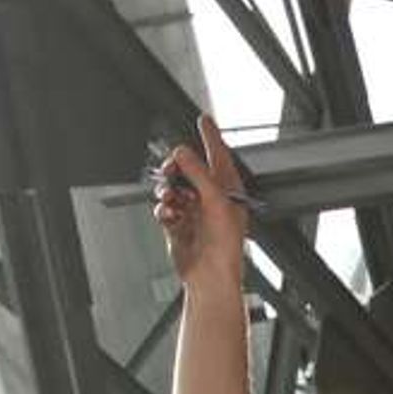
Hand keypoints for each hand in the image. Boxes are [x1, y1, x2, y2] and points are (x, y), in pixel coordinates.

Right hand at [151, 115, 249, 285]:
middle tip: (171, 168)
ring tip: (171, 199)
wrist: (210, 276)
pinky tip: (170, 217)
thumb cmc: (225, 245)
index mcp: (228, 190)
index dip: (210, 135)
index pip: (218, 154)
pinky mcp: (178, 224)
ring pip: (173, 187)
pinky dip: (164, 209)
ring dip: (168, 190)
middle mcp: (211, 198)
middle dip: (177, 167)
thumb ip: (198, 173)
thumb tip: (182, 152)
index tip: (203, 118)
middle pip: (188, 168)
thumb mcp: (215, 200)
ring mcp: (193, 211)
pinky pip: (164, 207)